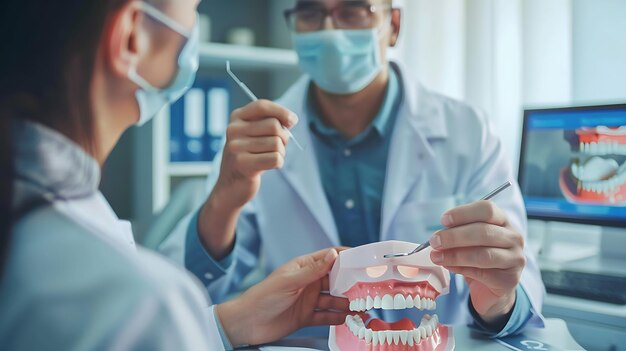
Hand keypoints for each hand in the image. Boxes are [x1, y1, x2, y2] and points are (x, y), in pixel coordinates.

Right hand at [212, 100, 297, 209]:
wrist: (230, 187)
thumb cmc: (248, 158)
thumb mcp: (254, 136)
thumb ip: (269, 124)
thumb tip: (290, 120)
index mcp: (236, 118)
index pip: (262, 106)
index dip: (281, 111)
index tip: (292, 121)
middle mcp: (233, 130)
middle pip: (274, 125)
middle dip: (283, 137)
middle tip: (278, 147)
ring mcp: (236, 147)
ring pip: (276, 143)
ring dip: (281, 152)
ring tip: (270, 158)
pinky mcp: (243, 164)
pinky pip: (275, 158)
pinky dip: (279, 162)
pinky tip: (270, 166)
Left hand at [216, 249, 364, 345]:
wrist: (246, 323)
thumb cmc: (263, 297)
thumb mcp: (290, 281)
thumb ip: (313, 270)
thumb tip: (333, 254)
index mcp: (303, 267)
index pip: (330, 258)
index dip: (347, 258)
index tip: (364, 260)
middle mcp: (308, 282)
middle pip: (336, 280)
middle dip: (352, 284)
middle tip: (370, 288)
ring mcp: (308, 300)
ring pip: (333, 300)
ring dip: (348, 303)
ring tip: (363, 308)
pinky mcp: (305, 316)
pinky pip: (326, 316)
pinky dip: (338, 318)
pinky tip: (349, 320)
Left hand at [428, 201, 524, 326]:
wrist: (490, 288)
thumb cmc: (477, 257)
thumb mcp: (468, 241)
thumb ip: (458, 234)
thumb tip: (438, 236)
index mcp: (503, 220)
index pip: (486, 209)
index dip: (463, 213)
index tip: (443, 220)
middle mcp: (514, 237)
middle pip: (483, 231)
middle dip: (454, 236)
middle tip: (434, 241)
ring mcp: (515, 259)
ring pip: (483, 254)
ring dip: (455, 255)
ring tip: (436, 256)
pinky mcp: (510, 279)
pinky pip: (482, 273)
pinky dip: (461, 269)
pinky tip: (448, 266)